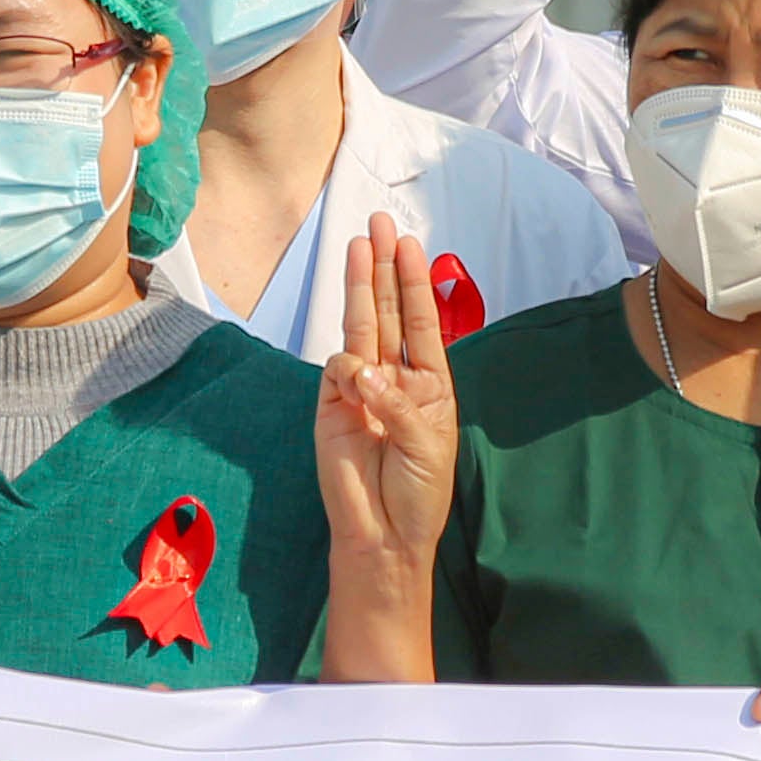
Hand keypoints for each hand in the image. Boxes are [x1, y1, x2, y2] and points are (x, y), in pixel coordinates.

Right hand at [313, 212, 459, 562]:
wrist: (384, 535)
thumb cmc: (417, 493)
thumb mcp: (425, 443)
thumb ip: (397, 401)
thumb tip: (364, 370)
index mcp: (429, 384)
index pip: (421, 321)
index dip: (414, 282)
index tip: (409, 244)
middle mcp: (394, 378)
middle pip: (389, 312)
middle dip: (384, 269)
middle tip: (380, 225)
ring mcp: (360, 389)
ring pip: (360, 327)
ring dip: (360, 287)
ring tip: (360, 245)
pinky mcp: (330, 406)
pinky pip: (336, 370)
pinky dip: (348, 366)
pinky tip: (360, 378)